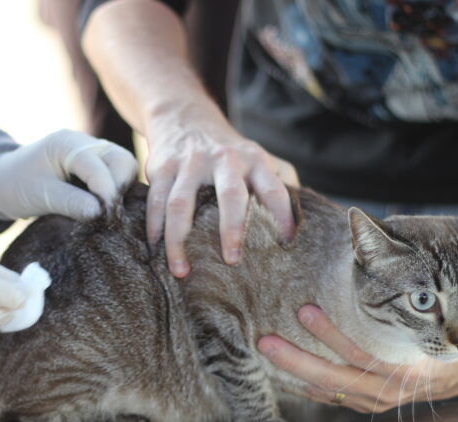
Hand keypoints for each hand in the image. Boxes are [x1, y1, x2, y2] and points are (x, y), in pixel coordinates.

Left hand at [0, 129, 137, 220]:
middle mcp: (85, 143)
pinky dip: (117, 191)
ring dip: (121, 190)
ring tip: (108, 212)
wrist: (2, 182)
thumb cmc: (16, 187)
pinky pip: (118, 174)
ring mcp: (92, 152)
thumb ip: (71, 203)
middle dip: (120, 188)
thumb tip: (101, 213)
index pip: (100, 166)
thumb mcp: (41, 197)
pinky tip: (107, 208)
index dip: (108, 193)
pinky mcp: (96, 165)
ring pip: (124, 167)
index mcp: (67, 144)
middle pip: (122, 160)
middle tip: (109, 215)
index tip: (107, 218)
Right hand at [145, 107, 297, 276]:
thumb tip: (303, 223)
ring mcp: (190, 163)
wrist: (184, 115)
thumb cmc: (228, 151)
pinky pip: (156, 202)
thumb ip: (282, 183)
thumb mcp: (259, 158)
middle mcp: (224, 159)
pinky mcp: (163, 167)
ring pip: (181, 205)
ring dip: (179, 241)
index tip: (284, 245)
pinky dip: (154, 228)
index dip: (283, 217)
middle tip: (231, 262)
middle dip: (232, 230)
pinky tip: (156, 250)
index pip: (275, 190)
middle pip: (230, 196)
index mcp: (254, 160)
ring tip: (181, 270)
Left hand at [257, 305, 457, 412]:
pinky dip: (306, 387)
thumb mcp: (427, 312)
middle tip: (264, 342)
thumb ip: (397, 290)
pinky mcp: (367, 406)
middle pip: (334, 378)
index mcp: (405, 367)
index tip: (303, 310)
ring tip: (266, 351)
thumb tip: (362, 235)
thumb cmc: (441, 329)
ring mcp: (377, 402)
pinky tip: (282, 375)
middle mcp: (389, 391)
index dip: (330, 334)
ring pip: (328, 391)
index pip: (360, 352)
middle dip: (296, 361)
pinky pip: (332, 400)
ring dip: (294, 372)